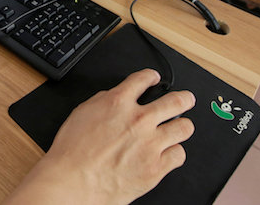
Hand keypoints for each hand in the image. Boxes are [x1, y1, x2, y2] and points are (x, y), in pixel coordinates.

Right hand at [6, 69, 195, 203]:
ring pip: (184, 128)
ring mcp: (151, 144)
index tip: (153, 79)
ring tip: (180, 127)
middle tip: (186, 99)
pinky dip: (174, 153)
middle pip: (175, 101)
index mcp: (118, 103)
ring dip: (182, 126)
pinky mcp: (156, 168)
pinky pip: (179, 155)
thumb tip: (113, 98)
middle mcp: (139, 120)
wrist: (73, 181)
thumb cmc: (73, 152)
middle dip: (184, 99)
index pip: (142, 79)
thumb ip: (103, 102)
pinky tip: (168, 153)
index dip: (150, 77)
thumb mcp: (82, 113)